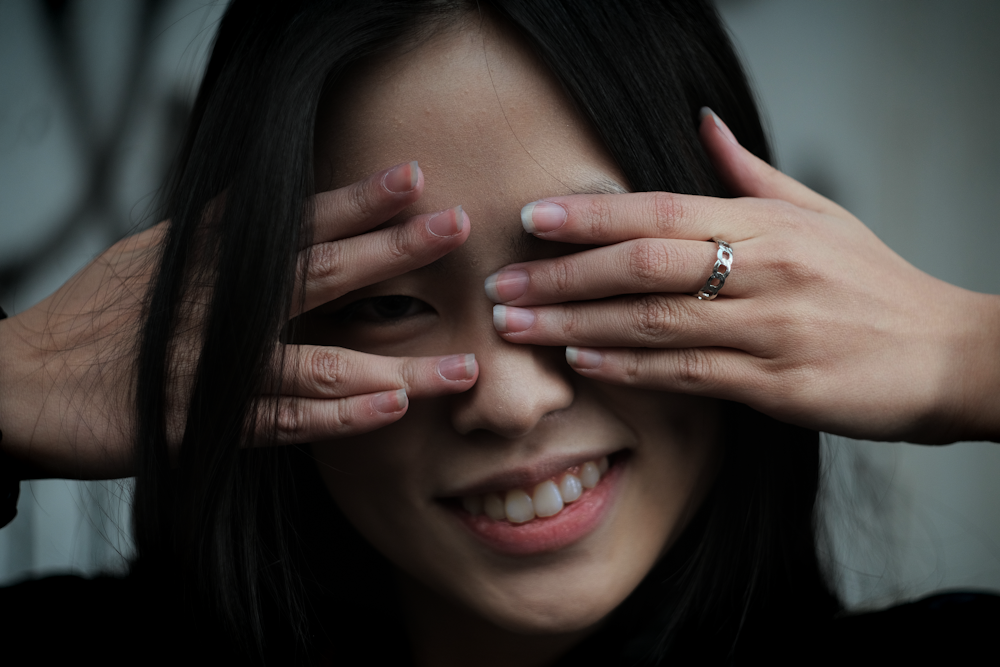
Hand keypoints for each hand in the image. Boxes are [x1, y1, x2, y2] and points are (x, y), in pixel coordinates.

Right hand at [0, 162, 478, 478]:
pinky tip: (389, 411)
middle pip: (317, 274)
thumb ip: (217, 235)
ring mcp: (216, 369)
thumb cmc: (97, 318)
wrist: (25, 383)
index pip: (293, 222)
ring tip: (461, 366)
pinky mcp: (205, 426)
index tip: (412, 178)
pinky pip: (284, 424)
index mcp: (209, 262)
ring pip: (319, 364)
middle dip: (390, 251)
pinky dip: (338, 419)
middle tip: (454, 231)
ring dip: (395, 366)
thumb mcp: (155, 256)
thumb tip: (271, 203)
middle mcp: (220, 309)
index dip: (354, 199)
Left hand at [484, 111, 999, 443]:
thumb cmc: (875, 284)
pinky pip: (689, 375)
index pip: (661, 210)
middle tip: (501, 283)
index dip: (592, 216)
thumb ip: (751, 175)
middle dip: (563, 275)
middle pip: (644, 265)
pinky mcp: (778, 386)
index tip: (532, 219)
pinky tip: (582, 363)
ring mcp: (772, 329)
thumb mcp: (822, 215)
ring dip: (577, 325)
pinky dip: (630, 368)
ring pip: (655, 323)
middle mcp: (766, 270)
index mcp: (769, 224)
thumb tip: (702, 123)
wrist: (949, 354)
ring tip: (519, 325)